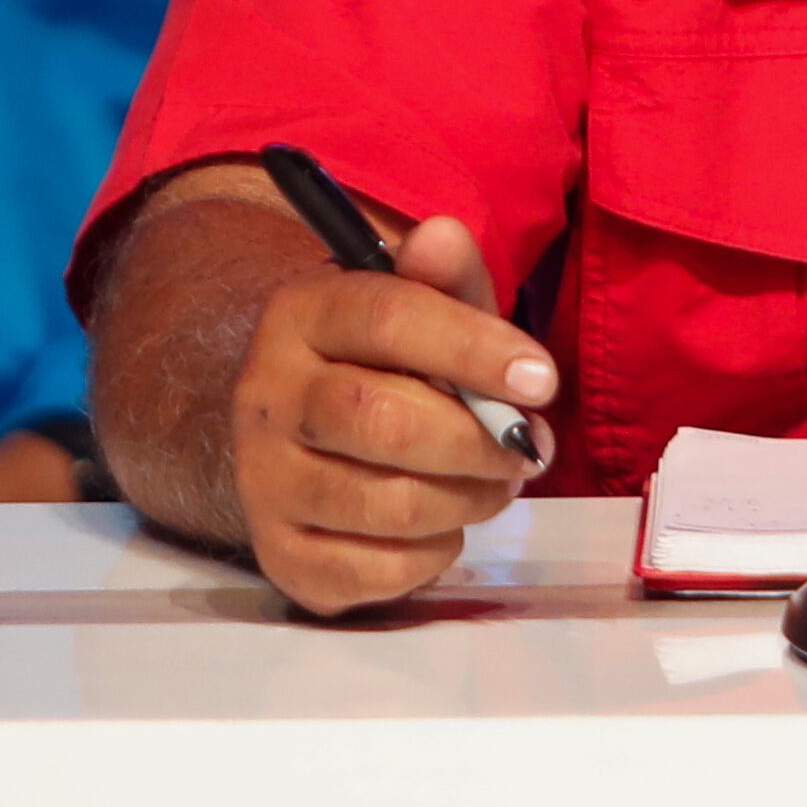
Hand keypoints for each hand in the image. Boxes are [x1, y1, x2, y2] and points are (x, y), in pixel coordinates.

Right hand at [231, 214, 556, 615]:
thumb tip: (444, 235)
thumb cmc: (384, 366)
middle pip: (383, 421)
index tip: (542, 380)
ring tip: (496, 484)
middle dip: (478, 441)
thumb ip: (445, 278)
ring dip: (469, 500)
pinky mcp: (280, 556)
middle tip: (527, 448)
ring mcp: (264, 481)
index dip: (475, 348)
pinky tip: (442, 525)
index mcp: (302, 315)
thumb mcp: (421, 308)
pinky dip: (433, 554)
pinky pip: (377, 570)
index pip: (389, 319)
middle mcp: (267, 395)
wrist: (303, 442)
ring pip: (387, 503)